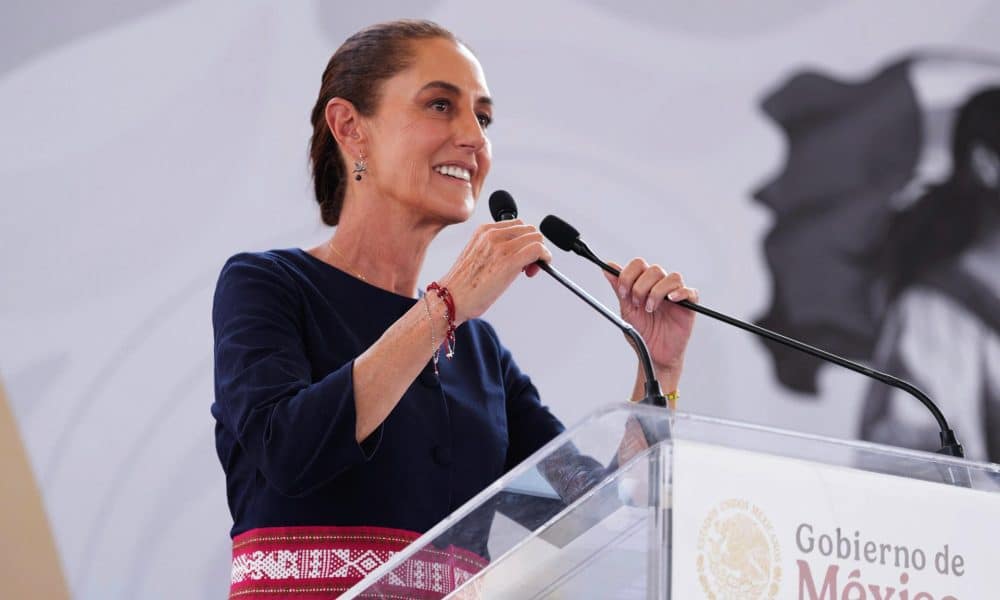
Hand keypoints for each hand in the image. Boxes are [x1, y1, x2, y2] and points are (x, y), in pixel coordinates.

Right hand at [439, 219, 550, 322]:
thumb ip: (494, 248)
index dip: (524, 241)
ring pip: (536, 238)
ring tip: (528, 271)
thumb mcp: (477, 256)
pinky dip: (545, 257)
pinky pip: (538, 249)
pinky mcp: (509, 261)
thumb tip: (519, 252)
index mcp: (483, 230)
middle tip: (527, 267)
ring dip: (539, 253)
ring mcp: (501, 247)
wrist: (449, 299)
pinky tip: (537, 269)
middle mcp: (492, 234)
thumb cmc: (463, 285)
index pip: (517, 225)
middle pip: (530, 230)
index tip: (521, 258)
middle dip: (534, 246)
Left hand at [604, 258, 697, 375]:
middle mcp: (661, 286)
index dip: (629, 275)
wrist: (652, 354)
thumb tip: (608, 267)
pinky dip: (680, 293)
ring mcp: (676, 295)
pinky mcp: (689, 306)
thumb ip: (619, 288)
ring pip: (672, 278)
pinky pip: (689, 292)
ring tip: (650, 308)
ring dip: (657, 292)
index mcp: (645, 284)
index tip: (623, 292)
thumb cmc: (642, 333)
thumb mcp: (626, 310)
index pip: (639, 265)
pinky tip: (671, 300)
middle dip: (641, 286)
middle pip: (655, 269)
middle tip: (636, 303)